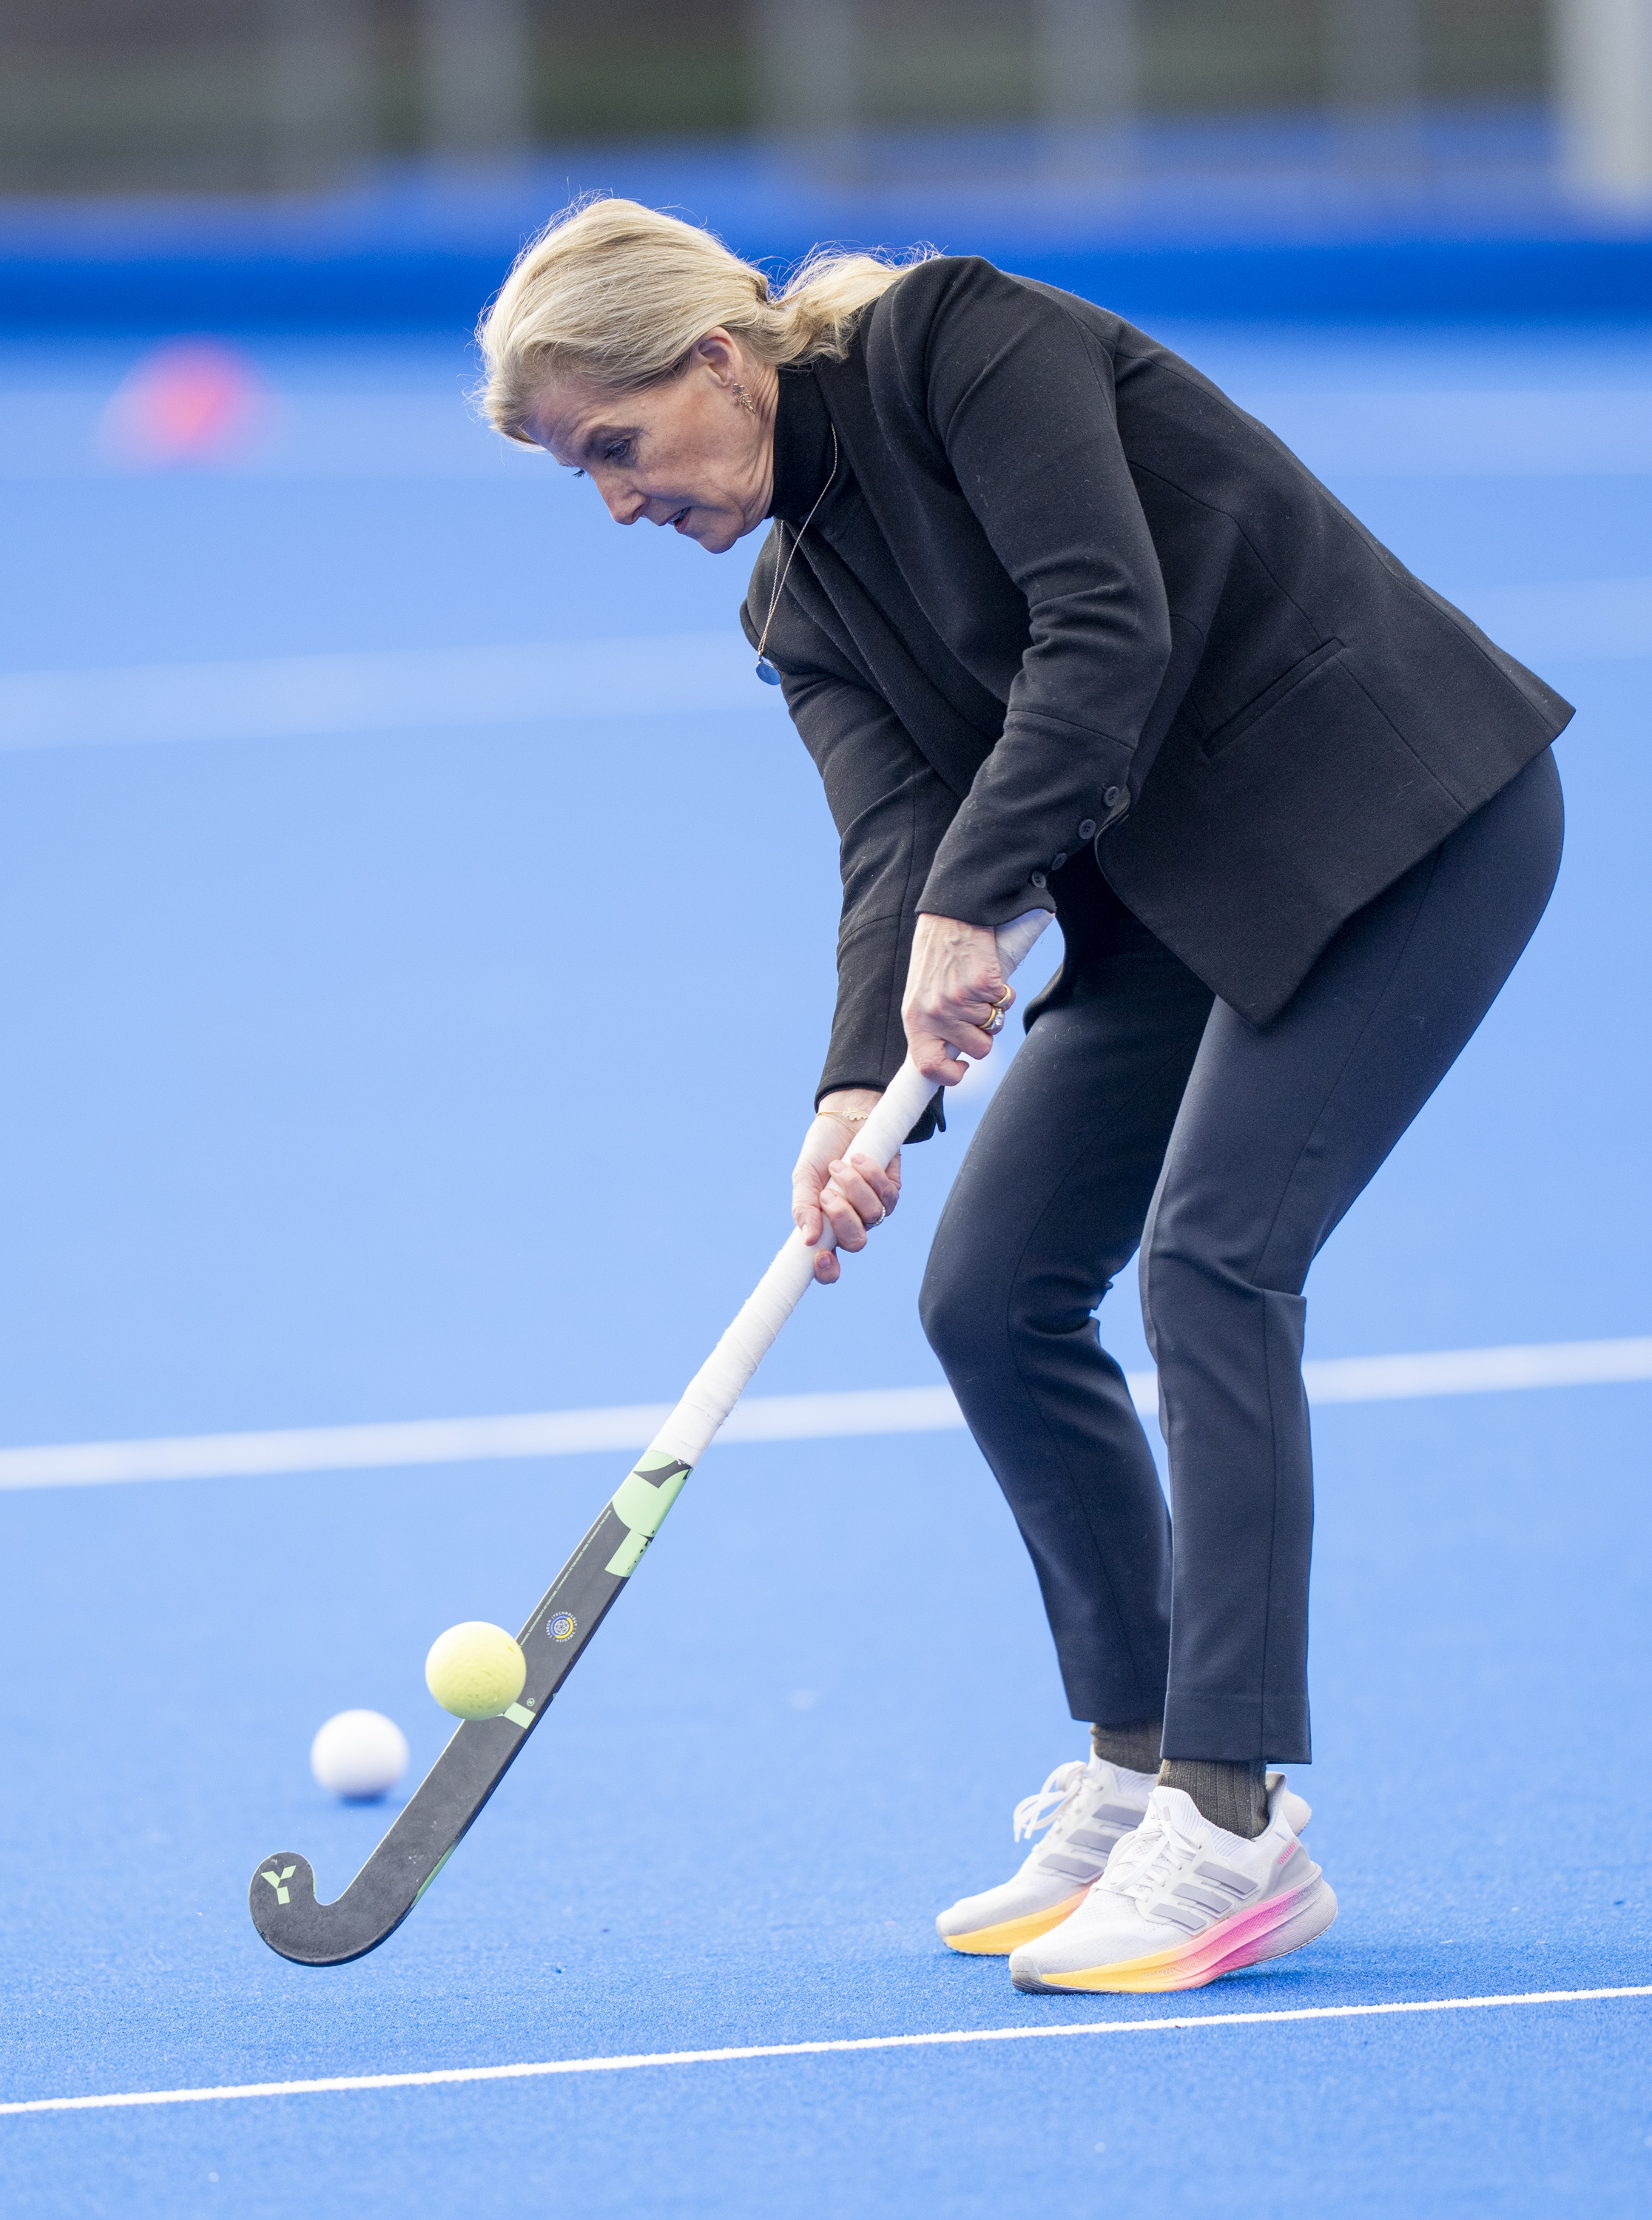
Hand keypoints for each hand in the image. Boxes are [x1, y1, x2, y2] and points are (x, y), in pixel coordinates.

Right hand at [791, 1089, 900, 1285]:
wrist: (846, 1118)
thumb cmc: (821, 1150)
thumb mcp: (804, 1176)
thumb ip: (803, 1207)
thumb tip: (808, 1240)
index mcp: (825, 1227)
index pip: (828, 1265)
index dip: (827, 1271)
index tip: (820, 1257)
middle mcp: (851, 1224)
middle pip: (855, 1242)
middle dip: (842, 1218)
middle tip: (827, 1194)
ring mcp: (873, 1209)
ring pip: (872, 1216)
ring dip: (854, 1188)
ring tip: (840, 1165)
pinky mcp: (892, 1192)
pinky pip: (887, 1195)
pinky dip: (870, 1175)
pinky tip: (858, 1157)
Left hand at [901, 914, 1011, 1084]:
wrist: (950, 917)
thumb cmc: (936, 958)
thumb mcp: (921, 996)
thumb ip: (931, 1027)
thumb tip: (949, 1057)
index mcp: (915, 1020)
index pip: (928, 1066)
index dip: (949, 1076)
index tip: (962, 1069)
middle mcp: (936, 1014)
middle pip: (978, 1049)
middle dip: (984, 1034)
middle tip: (976, 1010)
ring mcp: (960, 1000)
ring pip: (994, 1027)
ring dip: (993, 1009)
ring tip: (977, 985)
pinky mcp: (984, 985)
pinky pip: (1006, 1002)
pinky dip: (1004, 991)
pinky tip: (988, 973)